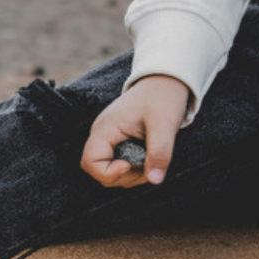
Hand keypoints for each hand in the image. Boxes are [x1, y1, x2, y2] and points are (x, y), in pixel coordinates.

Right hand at [80, 74, 190, 188]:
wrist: (167, 79)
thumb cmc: (163, 97)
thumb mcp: (165, 124)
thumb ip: (160, 152)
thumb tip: (155, 180)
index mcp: (106, 128)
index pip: (91, 163)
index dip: (108, 173)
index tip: (131, 165)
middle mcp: (102, 134)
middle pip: (100, 171)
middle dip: (125, 177)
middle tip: (150, 165)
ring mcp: (109, 138)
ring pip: (111, 171)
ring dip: (132, 175)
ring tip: (153, 159)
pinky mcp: (119, 141)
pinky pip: (119, 163)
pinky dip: (134, 167)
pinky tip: (150, 156)